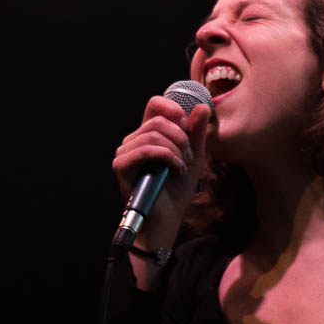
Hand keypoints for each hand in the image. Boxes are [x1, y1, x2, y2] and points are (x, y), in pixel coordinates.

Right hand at [111, 97, 212, 249]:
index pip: (155, 104)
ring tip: (184, 167)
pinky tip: (176, 170)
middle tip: (190, 157)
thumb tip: (202, 106)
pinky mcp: (121, 165)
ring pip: (153, 134)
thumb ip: (197, 132)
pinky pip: (146, 149)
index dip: (174, 109)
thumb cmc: (177, 189)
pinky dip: (168, 157)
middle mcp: (133, 140)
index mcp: (147, 134)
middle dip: (181, 137)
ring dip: (176, 150)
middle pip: (158, 120)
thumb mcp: (194, 156)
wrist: (167, 218)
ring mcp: (125, 152)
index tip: (188, 127)